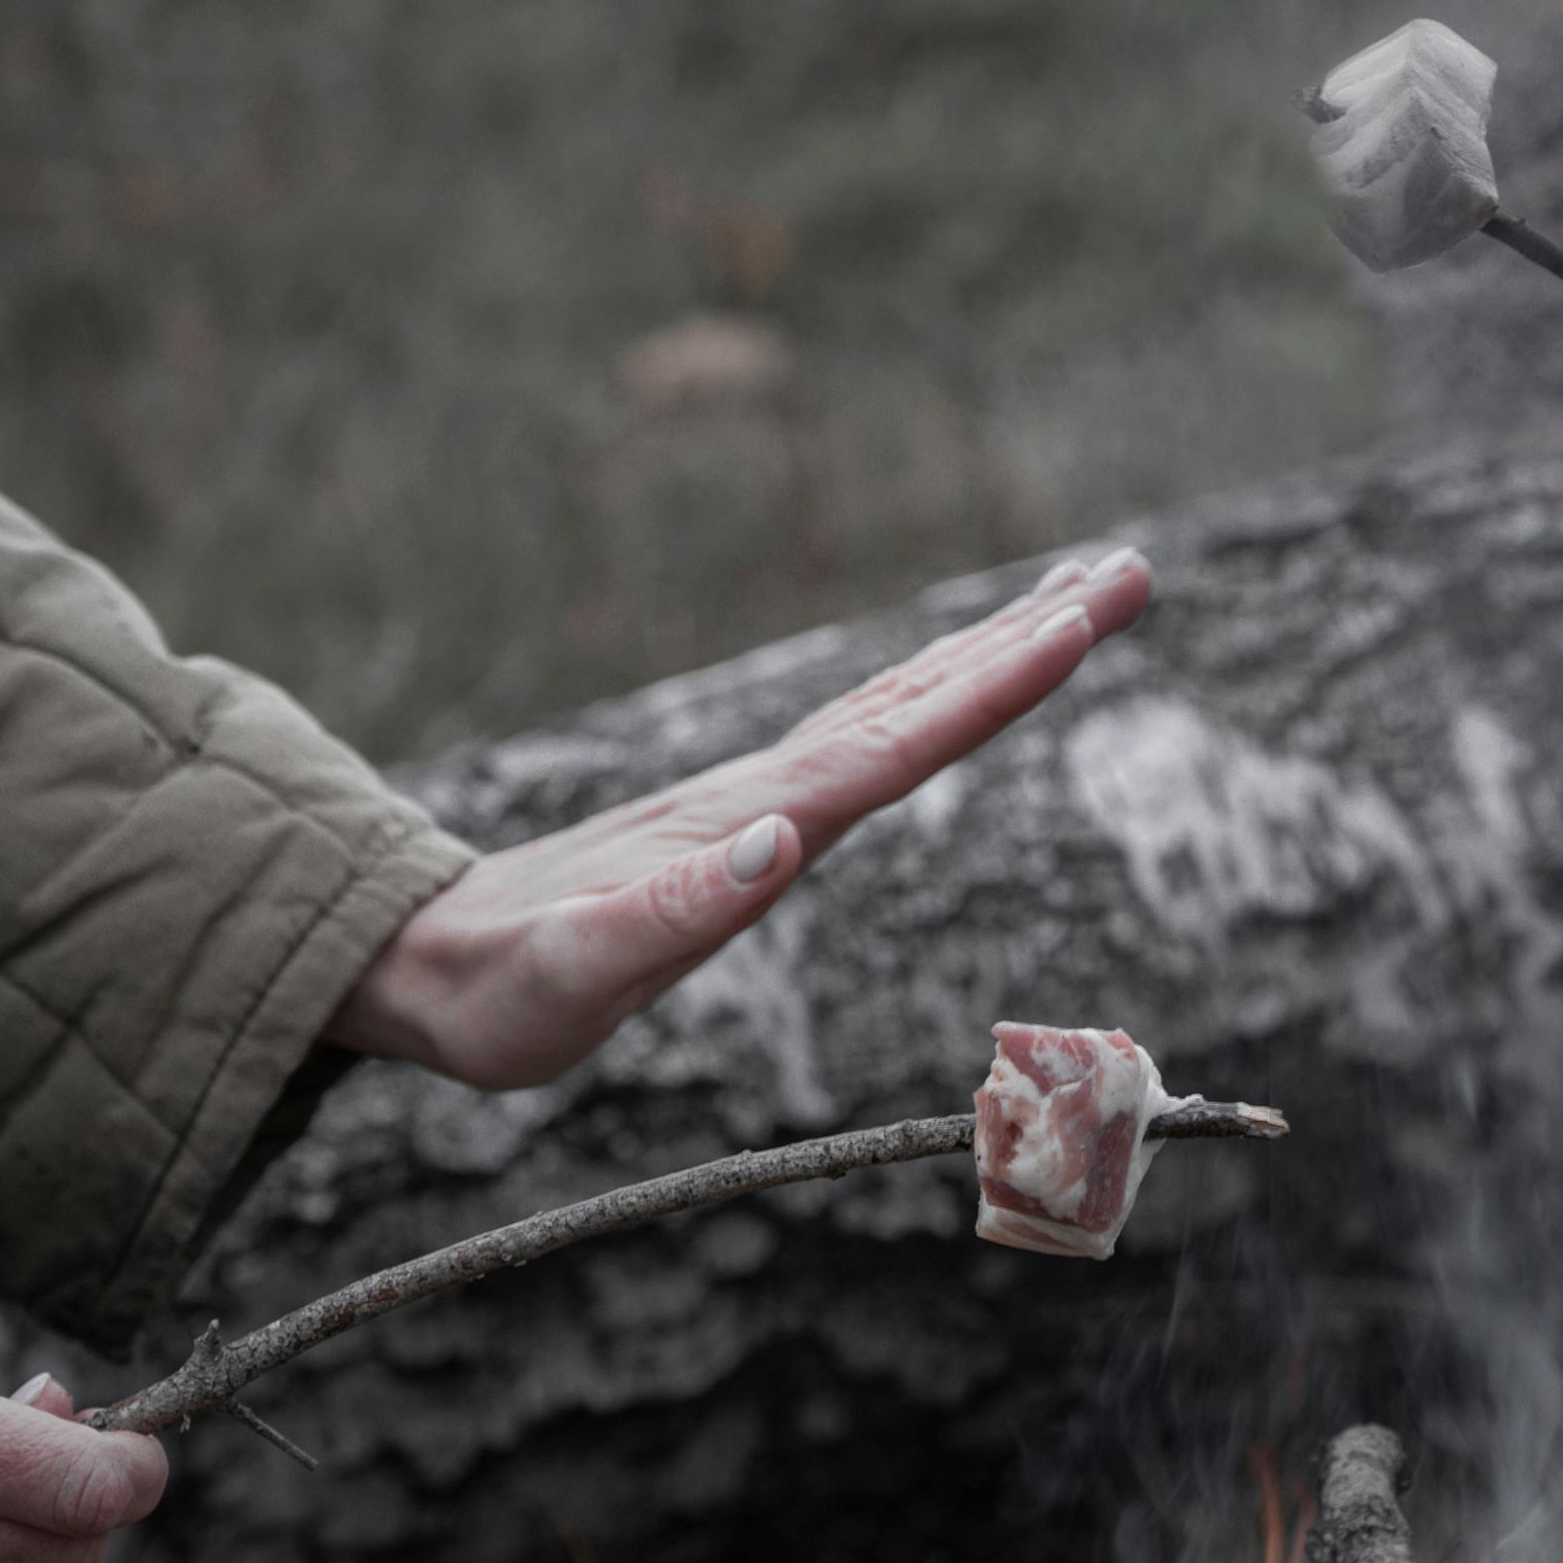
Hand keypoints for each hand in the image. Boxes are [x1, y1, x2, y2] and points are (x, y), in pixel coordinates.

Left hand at [328, 544, 1152, 1091]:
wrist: (429, 962)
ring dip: (997, 651)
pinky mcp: (752, 819)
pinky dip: (939, 697)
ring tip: (1088, 593)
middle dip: (1028, 638)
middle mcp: (769, 796)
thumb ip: (668, 916)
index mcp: (750, 828)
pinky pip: (870, 741)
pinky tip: (972, 676)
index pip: (894, 747)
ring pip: (901, 706)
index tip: (1076, 623)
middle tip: (1133, 572)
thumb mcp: (570, 975)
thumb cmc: (501, 990)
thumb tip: (775, 848)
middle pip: (920, 700)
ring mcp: (763, 800)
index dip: (990, 688)